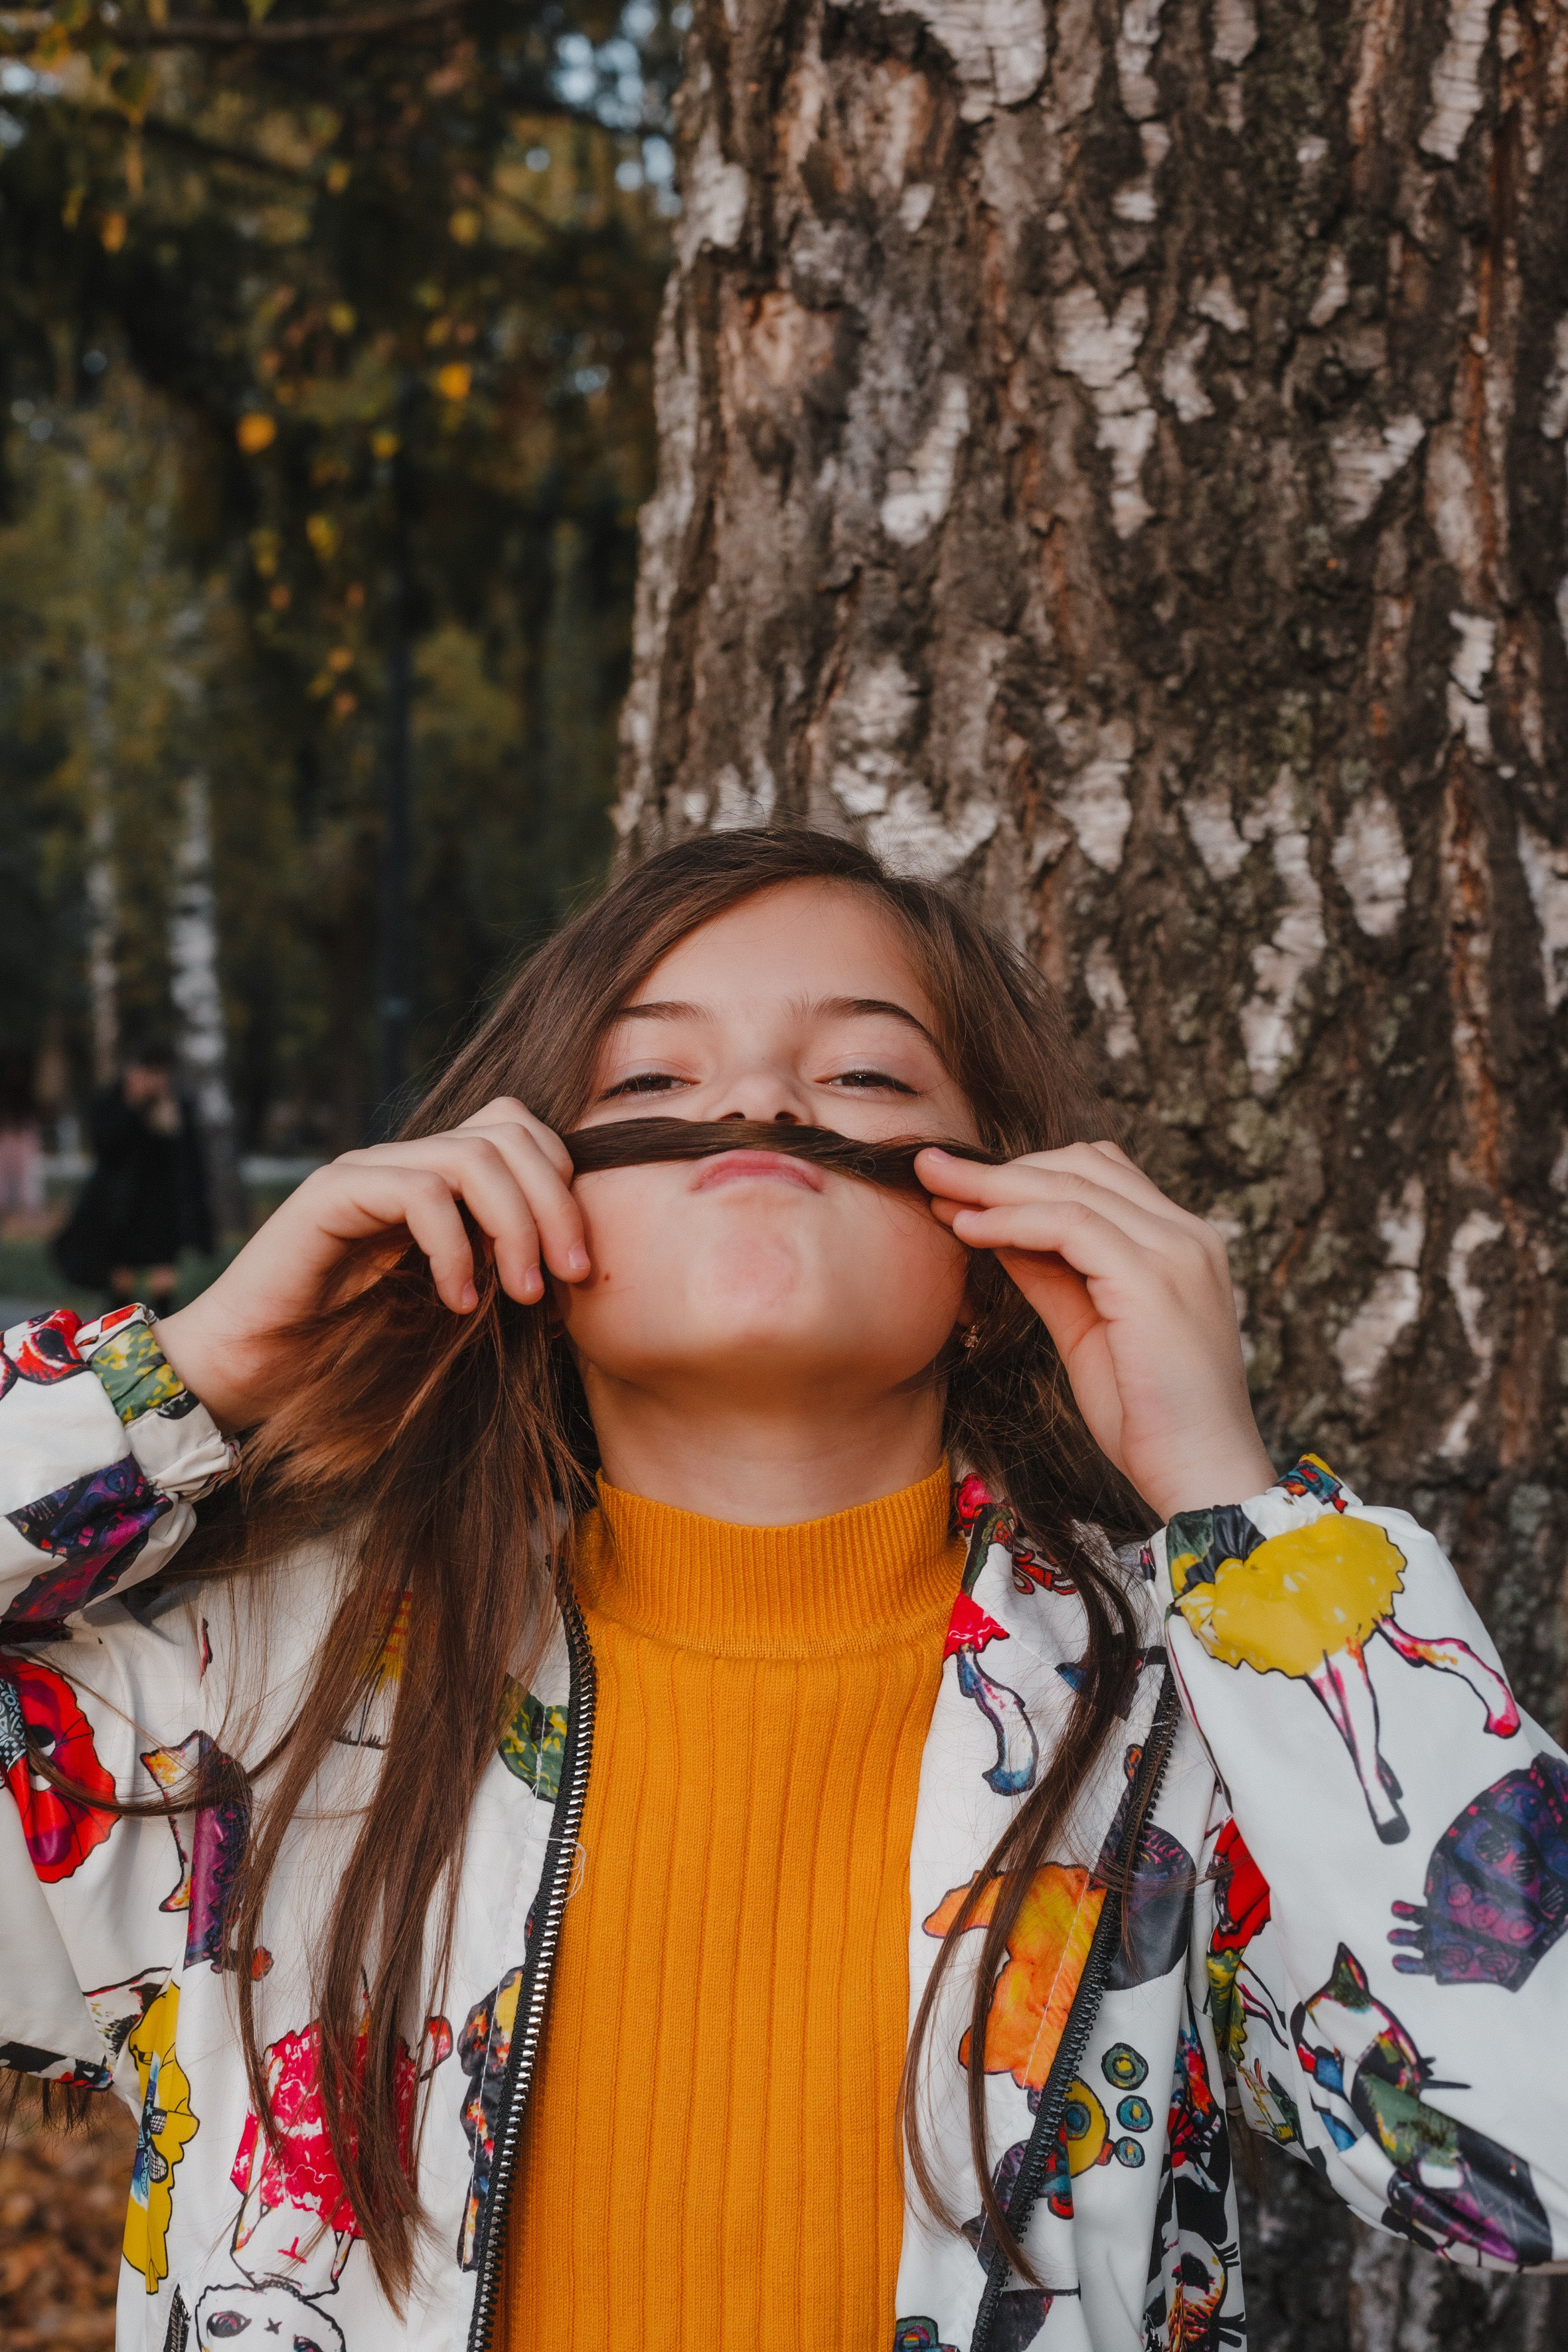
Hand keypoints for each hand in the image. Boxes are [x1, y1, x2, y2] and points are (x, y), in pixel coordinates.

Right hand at [155, 1100, 587, 1429]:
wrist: (247, 1373)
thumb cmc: (350, 1352)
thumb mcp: (449, 1311)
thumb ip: (498, 1277)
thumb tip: (578, 1275)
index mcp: (437, 1182)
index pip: (520, 1135)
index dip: (565, 1187)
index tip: (579, 1269)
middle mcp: (404, 1163)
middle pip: (509, 1133)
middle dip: (558, 1202)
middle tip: (571, 1277)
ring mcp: (366, 1172)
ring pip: (472, 1155)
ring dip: (516, 1225)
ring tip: (524, 1295)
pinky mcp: (330, 1195)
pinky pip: (419, 1192)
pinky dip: (454, 1248)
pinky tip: (457, 1301)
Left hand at [916, 1140, 1273, 1522]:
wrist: (1200, 1477)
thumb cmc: (1148, 1418)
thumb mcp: (1086, 1332)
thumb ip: (1051, 1276)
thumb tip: (996, 1231)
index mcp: (1179, 1244)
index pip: (1099, 1174)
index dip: (1024, 1172)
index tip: (959, 1187)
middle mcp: (1186, 1235)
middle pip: (1082, 1165)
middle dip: (999, 1167)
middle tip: (930, 1168)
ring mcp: (1176, 1252)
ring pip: (1072, 1186)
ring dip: (994, 1185)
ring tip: (935, 1189)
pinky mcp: (1153, 1279)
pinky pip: (1069, 1225)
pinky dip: (1011, 1220)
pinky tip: (968, 1228)